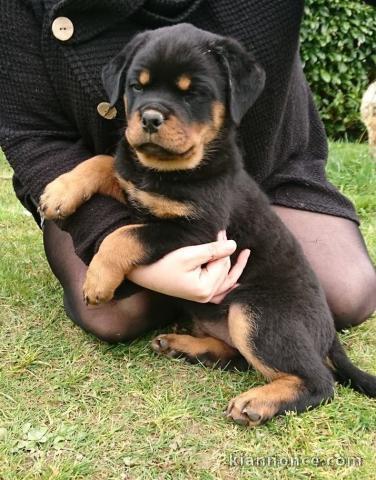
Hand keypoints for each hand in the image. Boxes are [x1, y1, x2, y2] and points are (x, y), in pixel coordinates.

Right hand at [127, 231, 250, 303]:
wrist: (139, 270)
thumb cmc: (162, 261)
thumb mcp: (189, 254)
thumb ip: (213, 250)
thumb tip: (235, 245)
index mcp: (204, 289)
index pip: (223, 264)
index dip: (223, 245)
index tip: (219, 230)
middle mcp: (205, 297)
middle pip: (225, 271)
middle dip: (225, 253)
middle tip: (222, 233)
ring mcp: (200, 297)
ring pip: (224, 281)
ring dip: (232, 267)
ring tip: (245, 254)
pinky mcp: (196, 294)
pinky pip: (218, 290)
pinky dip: (227, 283)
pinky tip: (236, 280)